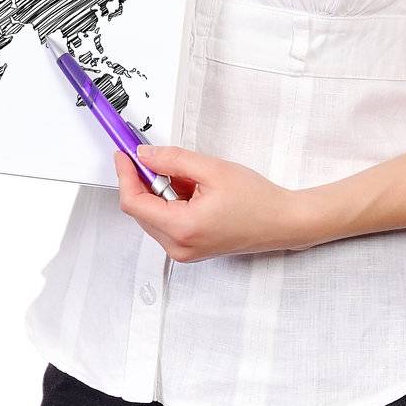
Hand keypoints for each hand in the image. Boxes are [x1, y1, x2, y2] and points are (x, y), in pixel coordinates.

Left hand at [113, 144, 303, 261]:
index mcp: (182, 228)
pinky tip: (193, 192)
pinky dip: (170, 202)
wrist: (282, 223)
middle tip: (158, 158)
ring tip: (190, 179)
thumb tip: (144, 156)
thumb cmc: (257, 201)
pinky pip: (166, 222)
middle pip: (140, 210)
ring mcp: (183, 251)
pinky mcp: (189, 249)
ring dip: (160, 192)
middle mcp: (179, 247)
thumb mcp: (212, 169)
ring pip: (152, 215)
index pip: (134, 203)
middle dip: (145, 181)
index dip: (125, 175)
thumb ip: (172, 160)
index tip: (123, 154)